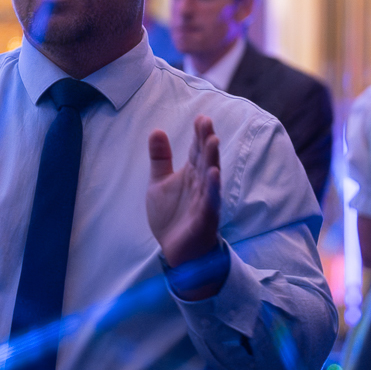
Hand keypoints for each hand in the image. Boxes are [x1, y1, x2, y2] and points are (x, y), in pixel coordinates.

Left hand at [146, 116, 222, 276]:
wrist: (177, 251)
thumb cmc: (173, 216)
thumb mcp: (160, 183)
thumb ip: (160, 158)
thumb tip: (156, 130)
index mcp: (191, 175)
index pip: (197, 151)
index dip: (199, 136)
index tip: (201, 118)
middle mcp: (201, 185)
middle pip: (205, 160)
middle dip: (206, 142)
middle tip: (207, 122)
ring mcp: (205, 201)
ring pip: (210, 178)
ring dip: (212, 159)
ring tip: (212, 141)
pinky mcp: (205, 219)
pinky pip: (210, 202)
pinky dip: (212, 188)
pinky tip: (214, 174)